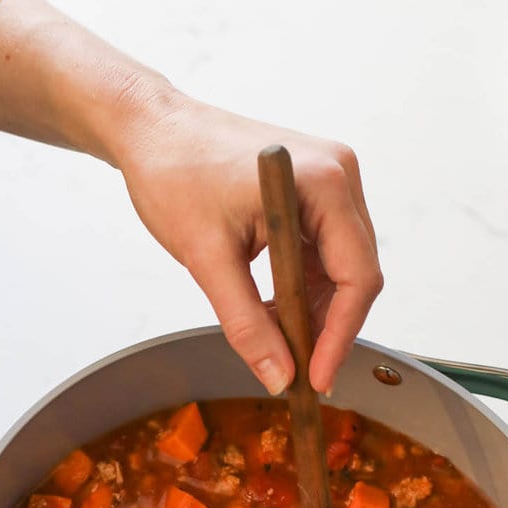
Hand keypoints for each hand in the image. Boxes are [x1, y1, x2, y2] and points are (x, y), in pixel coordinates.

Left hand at [115, 89, 381, 396]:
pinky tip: (269, 310)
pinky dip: (298, 288)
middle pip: (355, 273)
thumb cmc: (174, 172)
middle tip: (296, 373)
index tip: (317, 378)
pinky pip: (320, 253)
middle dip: (325, 327)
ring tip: (273, 342)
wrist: (150, 129)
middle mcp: (338, 175)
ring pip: (338, 268)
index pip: (357, 275)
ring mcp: (328, 181)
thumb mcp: (207, 257)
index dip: (340, 335)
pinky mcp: (311, 191)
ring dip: (310, 310)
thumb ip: (246, 322)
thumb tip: (279, 376)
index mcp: (324, 181)